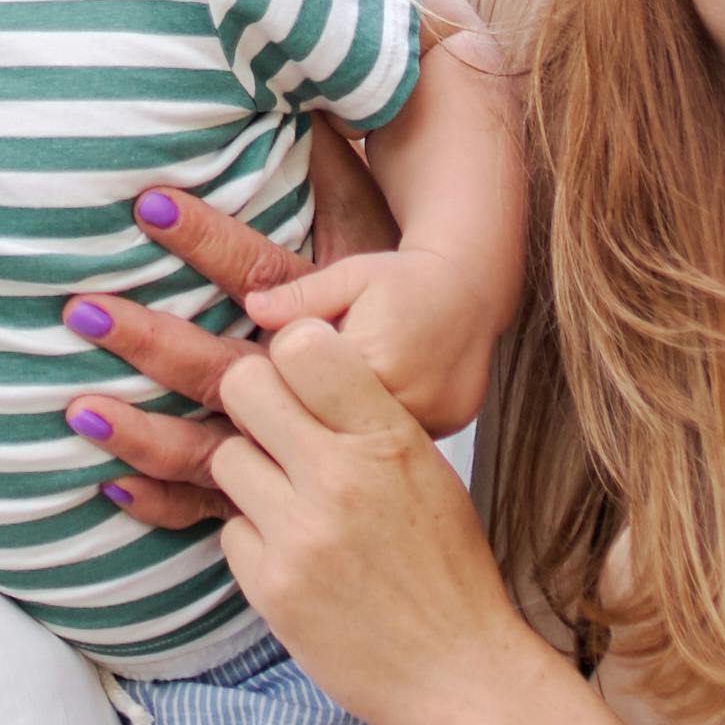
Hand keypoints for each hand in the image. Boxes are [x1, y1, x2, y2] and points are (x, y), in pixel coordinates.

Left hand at [62, 181, 438, 529]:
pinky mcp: (290, 530)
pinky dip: (166, 503)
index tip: (150, 205)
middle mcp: (330, 424)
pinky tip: (115, 485)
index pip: (266, 284)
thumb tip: (255, 296)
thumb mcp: (381, 289)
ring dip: (143, 434)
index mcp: (354, 356)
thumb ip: (321, 291)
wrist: (465, 442)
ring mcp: (310, 487)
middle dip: (152, 340)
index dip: (207, 241)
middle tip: (82, 310)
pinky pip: (220, 515)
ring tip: (80, 412)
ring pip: (213, 456)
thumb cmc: (416, 324)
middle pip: (228, 376)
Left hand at [204, 323, 560, 724]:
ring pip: (225, 457)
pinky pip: (231, 530)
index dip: (290, 355)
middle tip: (273, 431)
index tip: (298, 378)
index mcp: (389, 439)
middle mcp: (340, 477)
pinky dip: (254, 539)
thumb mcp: (428, 473)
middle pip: (243, 386)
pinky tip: (294, 557)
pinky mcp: (271, 587)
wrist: (460, 675)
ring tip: (289, 502)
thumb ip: (366, 419)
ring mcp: (300, 534)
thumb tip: (299, 367)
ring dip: (249, 473)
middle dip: (251, 401)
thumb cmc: (449, 571)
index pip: (302, 346)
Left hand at [242, 232, 507, 440]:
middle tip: (317, 379)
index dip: (286, 381)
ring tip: (348, 392)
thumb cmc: (403, 280)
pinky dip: (376, 436)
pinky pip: (391, 448)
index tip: (289, 367)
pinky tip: (373, 410)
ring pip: (361, 445)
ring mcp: (430, 427)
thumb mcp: (350, 276)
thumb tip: (254, 308)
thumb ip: (301, 297)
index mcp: (373, 362)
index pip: (302, 391)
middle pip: (330, 425)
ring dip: (345, 427)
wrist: (470, 292)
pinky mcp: (443, 437)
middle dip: (312, 407)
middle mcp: (405, 403)